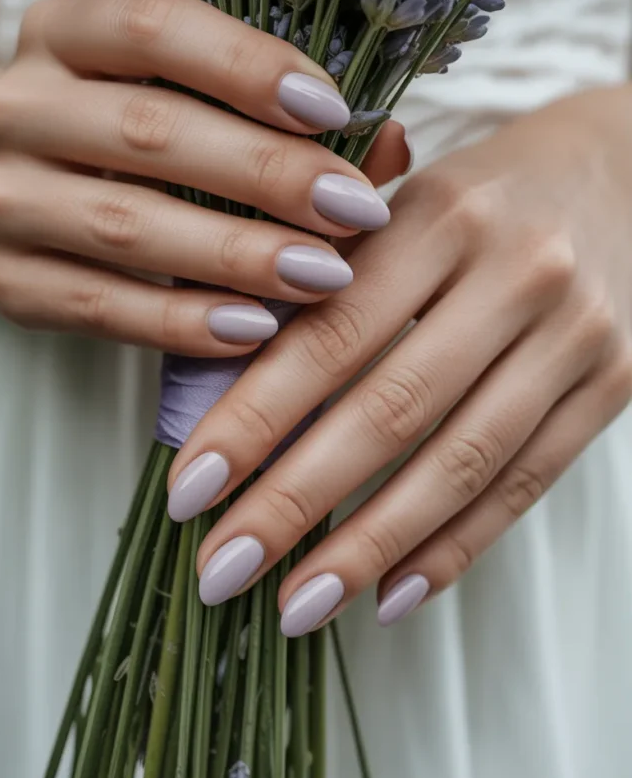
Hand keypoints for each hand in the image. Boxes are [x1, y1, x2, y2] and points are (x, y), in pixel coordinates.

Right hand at [0, 0, 407, 354]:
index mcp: (66, 33)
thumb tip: (389, 145)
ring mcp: (1, 196)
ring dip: (237, 254)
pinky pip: (100, 307)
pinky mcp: (5, 281)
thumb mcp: (190, 103)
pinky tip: (254, 329)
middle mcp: (18, 103)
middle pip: (150, 131)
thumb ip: (285, 118)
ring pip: (126, 223)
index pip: (155, 27)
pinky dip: (183, 321)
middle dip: (267, 174)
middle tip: (354, 209)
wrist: (27, 193)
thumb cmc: (137, 142)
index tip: (335, 110)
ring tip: (323, 276)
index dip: (248, 65)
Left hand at [166, 84, 631, 631]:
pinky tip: (390, 592)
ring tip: (296, 604)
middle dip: (296, 502)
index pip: (331, 335)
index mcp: (441, 215)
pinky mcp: (613, 384)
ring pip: (460, 463)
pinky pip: (525, 483)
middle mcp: (516, 273)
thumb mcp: (399, 202)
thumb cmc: (480, 194)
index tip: (189, 491)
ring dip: (369, 547)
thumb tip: (220, 381)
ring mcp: (574, 335)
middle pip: (391, 411)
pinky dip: (455, 546)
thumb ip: (322, 277)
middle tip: (222, 567)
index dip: (255, 420)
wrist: (617, 173)